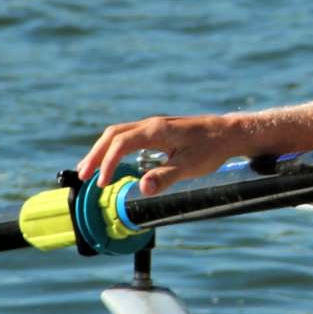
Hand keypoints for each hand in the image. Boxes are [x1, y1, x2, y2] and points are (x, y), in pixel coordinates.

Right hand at [76, 114, 238, 195]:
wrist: (229, 133)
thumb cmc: (212, 149)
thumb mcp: (191, 166)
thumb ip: (166, 177)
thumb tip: (143, 189)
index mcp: (156, 131)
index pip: (121, 143)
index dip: (107, 162)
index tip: (101, 183)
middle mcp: (151, 124)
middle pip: (112, 134)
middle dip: (95, 154)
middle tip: (83, 176)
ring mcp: (153, 126)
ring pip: (118, 133)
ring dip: (101, 150)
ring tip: (89, 169)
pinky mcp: (157, 131)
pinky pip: (127, 135)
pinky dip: (113, 147)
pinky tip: (111, 160)